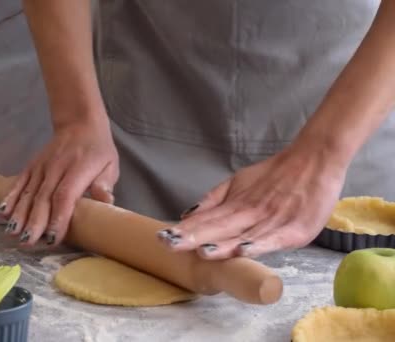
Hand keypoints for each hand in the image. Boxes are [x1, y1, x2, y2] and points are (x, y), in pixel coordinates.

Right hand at [0, 116, 118, 245]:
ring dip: (20, 214)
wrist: (79, 123)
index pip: (65, 195)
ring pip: (29, 192)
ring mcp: (41, 166)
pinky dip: (10, 197)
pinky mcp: (32, 166)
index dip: (57, 217)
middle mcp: (56, 167)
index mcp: (78, 169)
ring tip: (14, 233)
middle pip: (43, 197)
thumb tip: (106, 202)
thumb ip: (105, 184)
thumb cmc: (98, 150)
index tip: (52, 238)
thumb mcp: (110, 165)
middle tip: (28, 242)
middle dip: (35, 222)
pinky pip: (19, 182)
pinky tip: (3, 212)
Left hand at [157, 141, 346, 259]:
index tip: (162, 237)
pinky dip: (258, 244)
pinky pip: (273, 239)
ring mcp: (271, 222)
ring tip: (200, 251)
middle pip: (218, 228)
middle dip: (193, 238)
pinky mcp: (294, 231)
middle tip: (169, 244)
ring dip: (221, 244)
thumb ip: (214, 199)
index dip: (185, 230)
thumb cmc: (275, 174)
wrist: (314, 160)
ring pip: (242, 235)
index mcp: (236, 204)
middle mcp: (250, 213)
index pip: (206, 220)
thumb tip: (187, 214)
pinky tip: (242, 250)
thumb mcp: (239, 182)